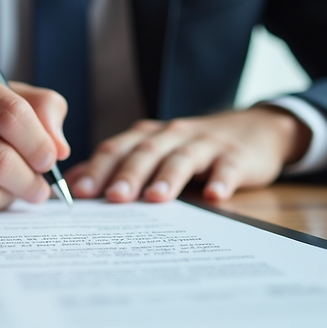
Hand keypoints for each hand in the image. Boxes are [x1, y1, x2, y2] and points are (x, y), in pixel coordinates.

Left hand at [65, 106, 310, 202]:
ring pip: (183, 158)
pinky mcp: (237, 156)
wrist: (255, 129)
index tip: (79, 193)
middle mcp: (173, 135)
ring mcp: (205, 144)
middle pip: (146, 153)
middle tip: (113, 198)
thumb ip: (115, 165)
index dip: (97, 169)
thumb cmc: (193, 147)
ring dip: (168, 177)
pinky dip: (221, 180)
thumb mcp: (154, 151)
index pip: (117, 149)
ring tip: (156, 198)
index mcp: (148, 137)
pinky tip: (215, 196)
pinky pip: (228, 167)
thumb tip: (71, 183)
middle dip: (128, 174)